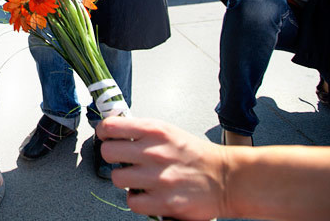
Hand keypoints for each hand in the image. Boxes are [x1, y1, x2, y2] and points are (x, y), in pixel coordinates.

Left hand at [97, 116, 227, 220]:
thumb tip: (113, 131)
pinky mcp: (164, 201)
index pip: (111, 126)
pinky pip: (132, 202)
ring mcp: (158, 178)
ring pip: (117, 178)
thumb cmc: (195, 155)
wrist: (226, 179)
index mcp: (155, 131)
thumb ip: (141, 131)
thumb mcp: (168, 131)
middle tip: (122, 160)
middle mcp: (154, 152)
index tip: (105, 136)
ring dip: (125, 179)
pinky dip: (137, 200)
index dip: (104, 132)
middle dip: (112, 156)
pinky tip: (146, 193)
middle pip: (108, 152)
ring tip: (137, 178)